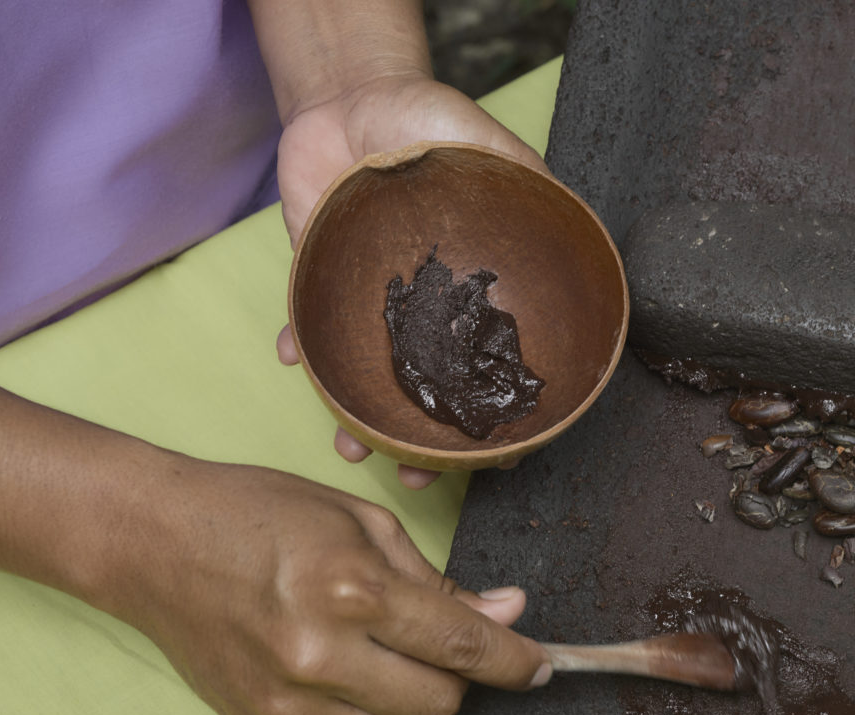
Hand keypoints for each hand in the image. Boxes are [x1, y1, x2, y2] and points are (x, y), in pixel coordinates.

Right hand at [112, 457, 550, 714]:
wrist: (150, 542)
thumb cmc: (258, 514)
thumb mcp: (360, 522)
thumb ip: (437, 578)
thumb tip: (508, 614)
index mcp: (352, 590)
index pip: (463, 646)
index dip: (516, 663)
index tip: (543, 669)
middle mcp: (320, 655)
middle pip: (440, 706)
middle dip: (461, 681)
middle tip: (442, 646)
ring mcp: (287, 701)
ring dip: (416, 701)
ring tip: (387, 653)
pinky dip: (361, 707)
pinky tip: (333, 664)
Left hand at [272, 72, 547, 487]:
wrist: (346, 96)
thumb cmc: (424, 115)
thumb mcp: (480, 138)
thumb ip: (518, 175)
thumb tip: (563, 213)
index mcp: (484, 287)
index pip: (502, 361)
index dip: (506, 415)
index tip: (500, 458)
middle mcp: (438, 308)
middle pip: (439, 390)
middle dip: (428, 445)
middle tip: (418, 479)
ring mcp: (383, 303)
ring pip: (376, 379)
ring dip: (361, 420)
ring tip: (352, 447)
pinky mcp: (329, 285)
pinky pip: (313, 330)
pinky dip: (299, 347)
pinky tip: (291, 358)